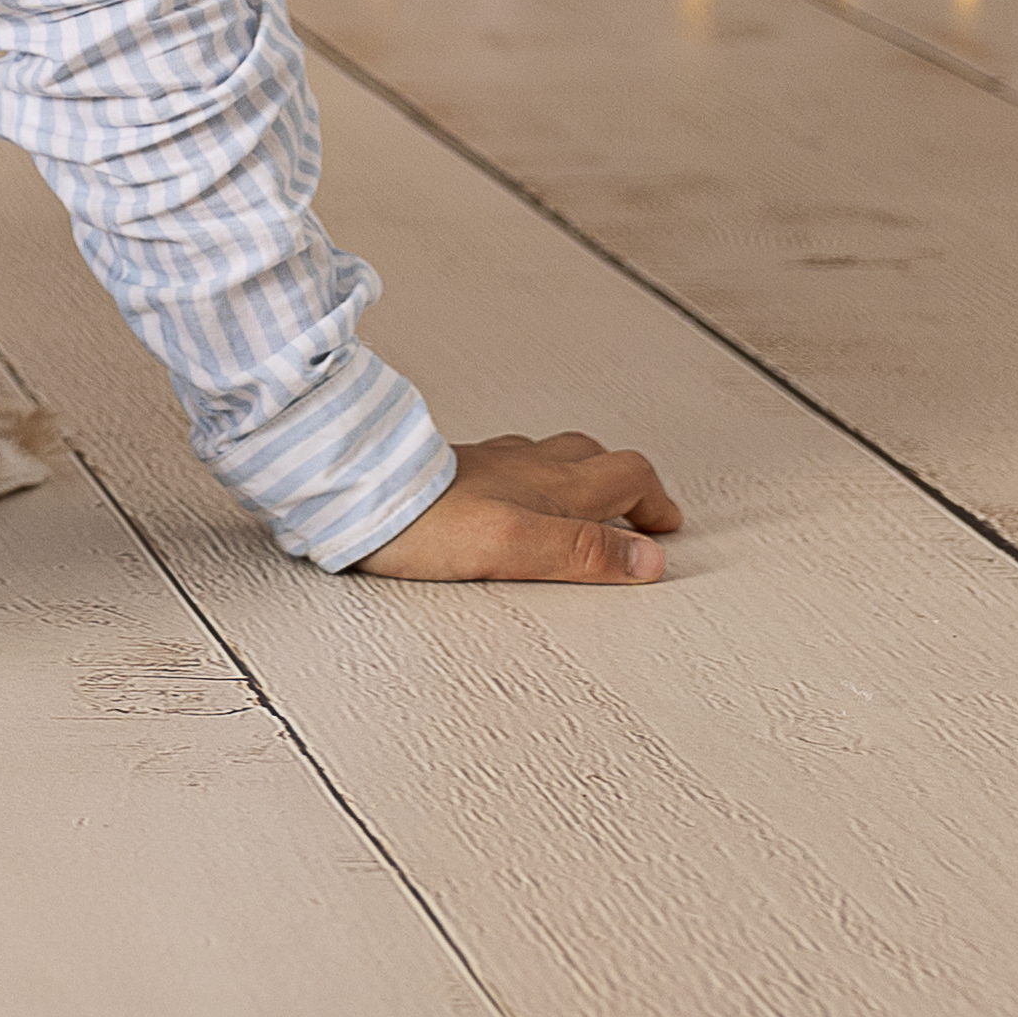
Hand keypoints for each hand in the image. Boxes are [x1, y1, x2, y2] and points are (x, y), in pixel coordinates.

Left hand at [353, 430, 685, 584]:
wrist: (352, 494)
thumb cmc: (424, 523)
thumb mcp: (516, 547)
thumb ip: (583, 553)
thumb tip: (648, 560)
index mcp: (551, 484)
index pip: (626, 475)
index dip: (654, 501)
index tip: (665, 529)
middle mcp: (525, 465)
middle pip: (594, 458)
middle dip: (624, 484)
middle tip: (638, 513)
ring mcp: (487, 464)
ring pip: (550, 456)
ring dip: (578, 476)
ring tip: (584, 502)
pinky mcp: (452, 472)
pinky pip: (508, 464)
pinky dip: (531, 478)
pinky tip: (511, 495)